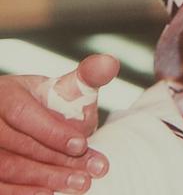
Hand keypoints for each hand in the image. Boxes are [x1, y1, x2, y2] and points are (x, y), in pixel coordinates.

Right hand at [0, 54, 119, 194]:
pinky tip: (48, 194)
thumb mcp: (64, 85)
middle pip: (18, 146)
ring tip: (79, 183)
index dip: (52, 132)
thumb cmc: (48, 101)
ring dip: (45, 178)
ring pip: (8, 168)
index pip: (22, 115)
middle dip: (57, 160)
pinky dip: (23, 192)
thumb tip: (110, 63)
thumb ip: (87, 75)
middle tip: (89, 173)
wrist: (26, 116)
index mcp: (4, 95)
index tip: (82, 145)